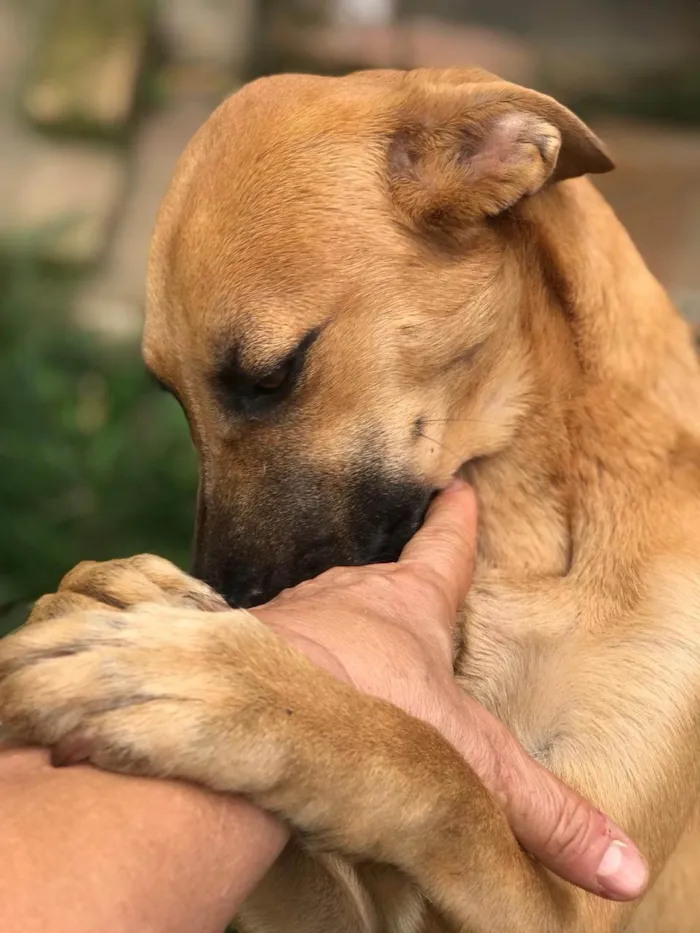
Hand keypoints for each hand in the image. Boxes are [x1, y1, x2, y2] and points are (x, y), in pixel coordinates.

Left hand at [255, 480, 647, 900]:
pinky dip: (290, 660)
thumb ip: (539, 811)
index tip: (455, 489)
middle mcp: (347, 597)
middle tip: (399, 583)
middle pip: (377, 578)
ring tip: (344, 642)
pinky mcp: (248, 650)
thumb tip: (621, 868)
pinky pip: (276, 644)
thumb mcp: (470, 761)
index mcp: (408, 603)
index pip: (443, 550)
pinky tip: (289, 687)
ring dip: (337, 625)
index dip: (454, 521)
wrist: (252, 710)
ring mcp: (293, 619)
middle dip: (391, 582)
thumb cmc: (367, 710)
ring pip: (323, 610)